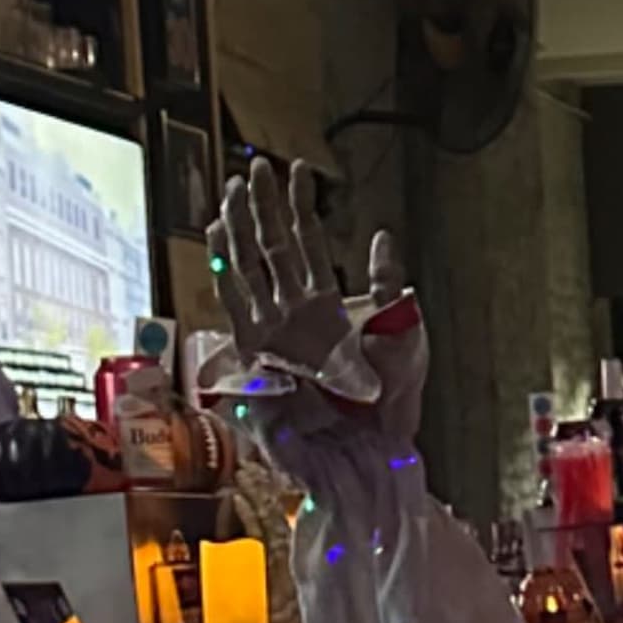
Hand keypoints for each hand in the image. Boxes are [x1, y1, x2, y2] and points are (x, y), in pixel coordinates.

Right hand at [209, 154, 426, 447]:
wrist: (374, 452)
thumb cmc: (391, 402)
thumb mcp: (403, 334)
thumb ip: (386, 287)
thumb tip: (381, 235)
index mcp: (326, 307)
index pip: (307, 246)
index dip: (299, 209)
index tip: (294, 172)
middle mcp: (294, 317)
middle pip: (271, 252)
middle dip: (260, 210)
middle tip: (251, 170)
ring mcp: (272, 338)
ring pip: (248, 274)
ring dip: (238, 234)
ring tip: (230, 195)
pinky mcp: (256, 363)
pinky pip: (235, 310)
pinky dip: (226, 278)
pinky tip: (219, 243)